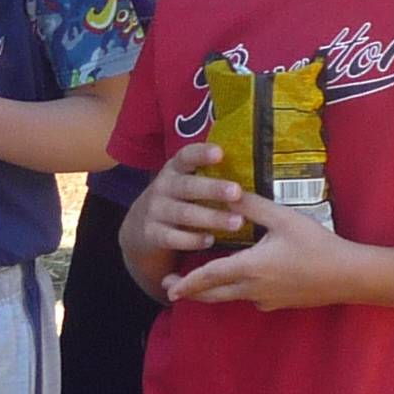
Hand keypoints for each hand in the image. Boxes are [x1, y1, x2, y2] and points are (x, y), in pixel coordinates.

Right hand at [122, 142, 243, 267]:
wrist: (139, 228)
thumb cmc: (177, 201)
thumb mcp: (186, 183)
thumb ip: (209, 176)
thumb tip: (253, 169)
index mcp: (174, 170)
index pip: (186, 156)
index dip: (201, 154)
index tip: (219, 153)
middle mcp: (163, 187)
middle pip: (188, 186)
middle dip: (213, 189)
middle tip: (237, 192)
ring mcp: (155, 211)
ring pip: (184, 213)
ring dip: (212, 218)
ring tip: (237, 222)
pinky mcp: (151, 234)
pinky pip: (173, 237)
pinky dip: (192, 240)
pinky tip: (211, 241)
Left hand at [167, 194, 353, 309]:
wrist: (348, 276)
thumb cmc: (316, 244)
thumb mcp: (283, 219)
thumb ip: (251, 207)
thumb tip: (225, 193)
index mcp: (250, 268)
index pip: (209, 276)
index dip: (187, 282)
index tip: (168, 287)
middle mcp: (253, 289)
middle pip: (214, 294)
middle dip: (191, 291)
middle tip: (170, 287)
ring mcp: (265, 300)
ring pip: (231, 297)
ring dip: (212, 291)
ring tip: (198, 283)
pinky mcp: (278, 305)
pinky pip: (251, 298)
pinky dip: (238, 290)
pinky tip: (243, 279)